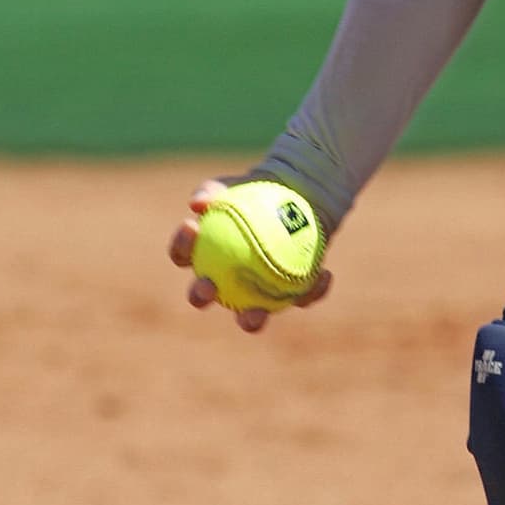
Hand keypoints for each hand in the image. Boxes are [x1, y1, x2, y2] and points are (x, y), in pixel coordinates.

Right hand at [168, 176, 333, 334]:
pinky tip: (324, 275)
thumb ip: (211, 191)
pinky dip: (313, 290)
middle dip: (201, 295)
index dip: (181, 247)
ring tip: (257, 312)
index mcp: (203, 254)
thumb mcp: (231, 186)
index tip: (190, 228)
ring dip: (251, 318)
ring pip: (251, 314)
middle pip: (207, 294)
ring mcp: (256, 293)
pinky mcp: (290, 295)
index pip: (183, 254)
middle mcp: (224, 281)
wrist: (292, 199)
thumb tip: (198, 203)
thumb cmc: (252, 194)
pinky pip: (302, 296)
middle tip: (208, 285)